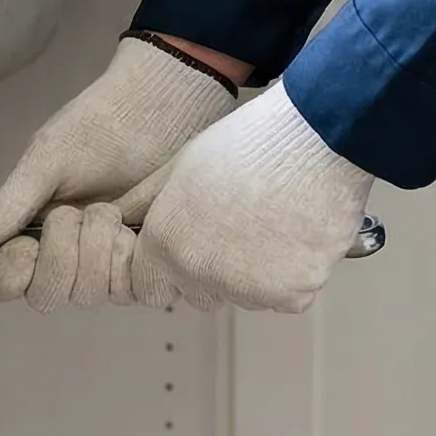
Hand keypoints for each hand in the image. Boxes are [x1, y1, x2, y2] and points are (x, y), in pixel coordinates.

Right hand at [0, 37, 238, 310]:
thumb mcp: (45, 162)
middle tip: (75, 212)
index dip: (9, 275)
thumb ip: (7, 207)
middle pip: (46, 297)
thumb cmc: (96, 130)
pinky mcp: (141, 266)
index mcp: (28, 233)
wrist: (158, 113)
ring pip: (87, 296)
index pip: (1, 282)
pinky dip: (128, 261)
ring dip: (97, 250)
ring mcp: (103, 265)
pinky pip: (129, 291)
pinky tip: (134, 231)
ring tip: (110, 211)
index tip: (26, 246)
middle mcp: (63, 257)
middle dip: (60, 256)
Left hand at [132, 81, 375, 313]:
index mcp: (165, 242)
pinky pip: (287, 295)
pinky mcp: (289, 295)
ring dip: (258, 272)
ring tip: (273, 221)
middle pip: (200, 294)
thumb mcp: (181, 165)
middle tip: (241, 228)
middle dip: (215, 272)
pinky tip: (297, 232)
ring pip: (246, 295)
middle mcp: (198, 272)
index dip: (171, 267)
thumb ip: (150, 204)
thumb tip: (123, 219)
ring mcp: (245, 289)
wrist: (313, 140)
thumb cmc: (250, 143)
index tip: (194, 248)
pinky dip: (295, 272)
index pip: (150, 286)